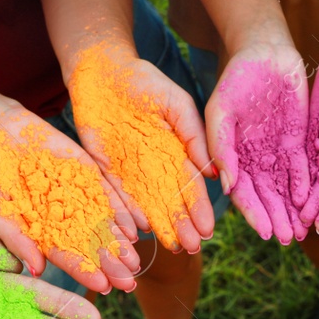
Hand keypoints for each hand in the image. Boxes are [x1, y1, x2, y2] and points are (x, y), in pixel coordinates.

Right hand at [0, 110, 141, 292]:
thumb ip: (16, 238)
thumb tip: (36, 271)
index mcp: (43, 233)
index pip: (67, 257)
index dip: (84, 272)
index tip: (103, 287)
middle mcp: (65, 219)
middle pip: (91, 246)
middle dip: (110, 265)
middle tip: (129, 283)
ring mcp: (79, 197)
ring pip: (104, 224)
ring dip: (120, 242)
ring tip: (134, 261)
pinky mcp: (88, 173)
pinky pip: (109, 195)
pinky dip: (122, 211)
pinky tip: (135, 228)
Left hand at [70, 45, 215, 253]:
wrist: (104, 71)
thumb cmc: (147, 82)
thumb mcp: (178, 105)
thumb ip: (195, 137)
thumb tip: (214, 174)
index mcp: (176, 155)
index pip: (190, 187)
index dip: (199, 209)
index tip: (207, 231)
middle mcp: (155, 168)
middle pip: (170, 203)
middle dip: (181, 225)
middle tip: (191, 247)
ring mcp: (130, 170)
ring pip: (146, 204)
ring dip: (159, 225)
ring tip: (170, 246)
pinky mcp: (105, 168)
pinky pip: (116, 195)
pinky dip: (126, 211)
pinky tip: (137, 228)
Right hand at [207, 43, 309, 243]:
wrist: (264, 52)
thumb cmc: (235, 78)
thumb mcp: (220, 110)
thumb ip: (220, 146)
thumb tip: (224, 185)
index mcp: (232, 155)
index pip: (242, 192)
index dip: (254, 213)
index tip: (266, 232)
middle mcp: (253, 158)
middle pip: (266, 195)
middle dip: (277, 218)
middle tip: (289, 239)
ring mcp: (275, 150)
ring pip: (284, 187)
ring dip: (292, 210)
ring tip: (304, 231)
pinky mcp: (296, 140)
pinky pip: (301, 168)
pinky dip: (305, 185)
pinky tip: (311, 200)